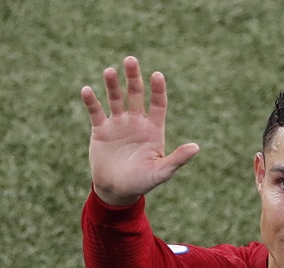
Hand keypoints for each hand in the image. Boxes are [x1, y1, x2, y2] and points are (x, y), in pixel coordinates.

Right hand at [81, 56, 199, 205]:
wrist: (116, 191)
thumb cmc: (142, 182)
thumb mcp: (161, 172)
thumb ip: (177, 159)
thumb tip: (196, 147)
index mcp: (153, 129)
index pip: (158, 104)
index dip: (158, 90)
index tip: (157, 75)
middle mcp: (136, 122)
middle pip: (136, 94)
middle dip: (133, 77)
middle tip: (130, 60)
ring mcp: (118, 124)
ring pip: (116, 98)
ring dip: (112, 85)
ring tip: (109, 71)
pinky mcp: (100, 130)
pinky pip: (96, 111)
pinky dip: (91, 101)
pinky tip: (87, 90)